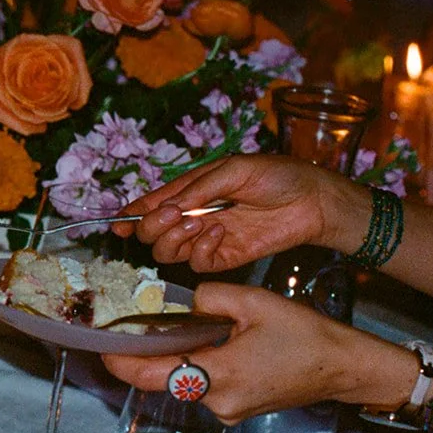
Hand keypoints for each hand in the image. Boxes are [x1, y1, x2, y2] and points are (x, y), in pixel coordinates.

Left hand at [100, 282, 372, 423]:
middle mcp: (217, 402)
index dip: (119, 360)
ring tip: (170, 328)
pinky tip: (203, 342)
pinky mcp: (238, 409)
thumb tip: (184, 302)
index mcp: (217, 376)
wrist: (345, 367)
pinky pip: (204, 386)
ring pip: (184, 381)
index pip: (148, 375)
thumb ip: (209, 298)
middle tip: (130, 327)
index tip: (100, 344)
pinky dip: (197, 365)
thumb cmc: (305, 335)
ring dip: (176, 357)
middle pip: (164, 377)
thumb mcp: (253, 302)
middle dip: (146, 354)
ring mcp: (228, 410)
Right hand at [109, 155, 365, 272]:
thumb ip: (197, 188)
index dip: (131, 216)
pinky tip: (219, 233)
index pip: (150, 206)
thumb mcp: (233, 169)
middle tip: (174, 214)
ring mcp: (205, 239)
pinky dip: (201, 249)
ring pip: (167, 251)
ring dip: (174, 238)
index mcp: (189, 191)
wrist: (313, 201)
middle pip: (151, 233)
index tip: (119, 223)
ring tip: (198, 222)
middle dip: (153, 226)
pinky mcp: (223, 258)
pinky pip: (196, 262)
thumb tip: (164, 205)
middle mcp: (192, 216)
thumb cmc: (276, 175)